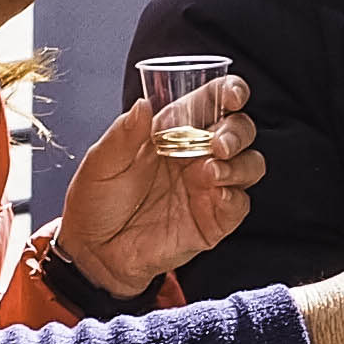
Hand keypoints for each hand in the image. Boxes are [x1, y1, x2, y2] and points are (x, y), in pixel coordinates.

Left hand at [54, 81, 259, 295]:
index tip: (233, 95)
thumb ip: (123, 134)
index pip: (212, 101)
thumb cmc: (95, 201)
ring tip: (210, 172)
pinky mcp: (212, 221)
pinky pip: (239, 204)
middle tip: (218, 144)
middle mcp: (197, 154)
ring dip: (239, 164)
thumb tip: (143, 105)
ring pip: (250, 165)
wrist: (93, 252)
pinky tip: (215, 196)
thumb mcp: (100, 162)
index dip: (230, 92)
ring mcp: (208, 188)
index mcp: (173, 130)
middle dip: (238, 132)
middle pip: (241, 130)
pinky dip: (234, 198)